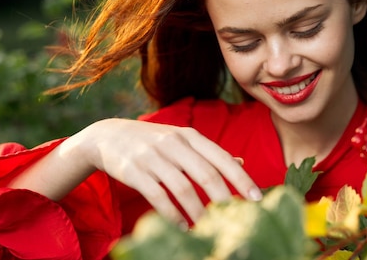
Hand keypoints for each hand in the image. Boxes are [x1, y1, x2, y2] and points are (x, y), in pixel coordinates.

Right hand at [72, 119, 261, 225]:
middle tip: (238, 219)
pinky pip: (158, 196)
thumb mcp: (181, 139)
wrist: (108, 136)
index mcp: (190, 136)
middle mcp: (174, 143)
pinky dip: (172, 215)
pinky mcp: (135, 171)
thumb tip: (241, 162)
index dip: (241, 178)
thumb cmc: (153, 141)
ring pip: (183, 188)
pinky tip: (182, 228)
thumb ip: (209, 152)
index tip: (257, 198)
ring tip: (208, 230)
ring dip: (198, 212)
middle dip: (224, 198)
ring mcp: (153, 157)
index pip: (221, 158)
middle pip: (206, 173)